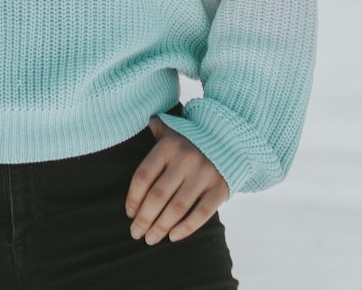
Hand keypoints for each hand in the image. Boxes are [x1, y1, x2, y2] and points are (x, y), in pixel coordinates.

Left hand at [125, 114, 228, 244]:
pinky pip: (201, 213)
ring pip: (176, 208)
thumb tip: (148, 121)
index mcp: (168, 146)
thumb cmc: (193, 140)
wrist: (232, 140)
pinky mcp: (219, 188)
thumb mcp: (174, 131)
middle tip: (136, 233)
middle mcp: (185, 159)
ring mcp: (203, 174)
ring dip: (160, 227)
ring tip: (150, 239)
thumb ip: (159, 130)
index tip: (129, 214)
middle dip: (144, 219)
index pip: (143, 176)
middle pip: (158, 196)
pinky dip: (186, 228)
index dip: (133, 198)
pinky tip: (173, 237)